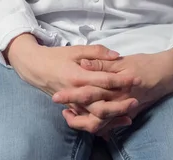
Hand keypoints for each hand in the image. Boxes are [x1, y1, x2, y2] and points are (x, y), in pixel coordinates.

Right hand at [6, 34, 139, 131]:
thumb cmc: (57, 57)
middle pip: (102, 103)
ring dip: (113, 117)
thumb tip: (116, 56)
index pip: (104, 80)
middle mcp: (76, 93)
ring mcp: (73, 104)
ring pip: (95, 117)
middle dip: (121, 103)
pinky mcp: (72, 109)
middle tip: (137, 99)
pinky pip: (88, 121)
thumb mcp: (76, 49)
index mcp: (78, 76)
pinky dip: (103, 123)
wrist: (35, 68)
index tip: (136, 78)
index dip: (121, 80)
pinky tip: (115, 122)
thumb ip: (97, 52)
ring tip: (130, 113)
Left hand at [55, 47, 172, 137]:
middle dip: (74, 113)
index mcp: (116, 85)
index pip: (90, 93)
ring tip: (69, 113)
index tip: (57, 95)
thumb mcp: (124, 61)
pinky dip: (98, 124)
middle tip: (58, 106)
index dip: (72, 96)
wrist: (169, 73)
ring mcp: (125, 109)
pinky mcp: (129, 112)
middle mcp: (120, 101)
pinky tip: (87, 119)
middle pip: (92, 112)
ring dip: (84, 120)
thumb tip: (84, 64)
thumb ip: (103, 63)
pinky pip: (110, 124)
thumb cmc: (146, 63)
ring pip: (101, 123)